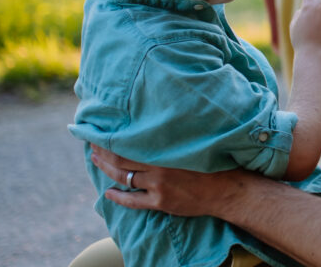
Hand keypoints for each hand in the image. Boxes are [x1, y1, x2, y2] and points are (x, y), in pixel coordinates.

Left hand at [89, 144, 245, 217]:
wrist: (228, 188)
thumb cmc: (213, 160)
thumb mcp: (193, 140)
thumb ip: (173, 134)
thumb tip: (156, 119)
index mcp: (165, 149)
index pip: (128, 141)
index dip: (111, 137)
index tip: (100, 130)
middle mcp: (158, 166)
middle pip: (120, 158)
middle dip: (103, 151)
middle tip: (92, 144)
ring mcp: (158, 186)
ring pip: (124, 177)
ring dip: (106, 169)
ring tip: (96, 161)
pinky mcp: (161, 201)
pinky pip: (133, 201)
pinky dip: (118, 197)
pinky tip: (108, 193)